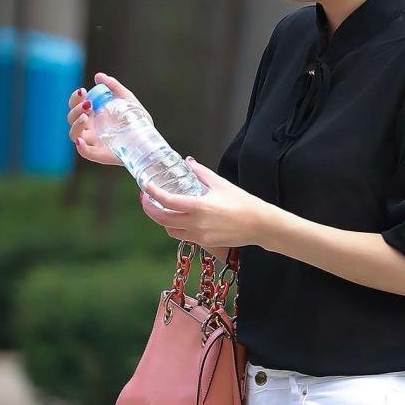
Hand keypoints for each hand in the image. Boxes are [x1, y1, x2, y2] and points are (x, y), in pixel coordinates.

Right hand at [67, 72, 144, 166]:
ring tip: (85, 117)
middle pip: (72, 119)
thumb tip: (98, 76)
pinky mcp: (100, 154)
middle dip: (75, 109)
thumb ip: (113, 86)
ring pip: (74, 135)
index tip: (83, 91)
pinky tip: (81, 140)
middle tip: (88, 104)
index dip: (75, 98)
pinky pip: (85, 153)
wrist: (148, 138)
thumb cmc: (136, 119)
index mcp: (92, 114)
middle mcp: (90, 128)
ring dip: (75, 124)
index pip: (75, 105)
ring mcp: (93, 141)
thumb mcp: (126, 98)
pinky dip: (81, 147)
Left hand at [139, 157, 271, 249]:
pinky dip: (176, 227)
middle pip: (162, 219)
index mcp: (198, 206)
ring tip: (161, 209)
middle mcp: (196, 223)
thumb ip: (200, 173)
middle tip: (146, 199)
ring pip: (170, 230)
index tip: (145, 186)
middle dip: (150, 209)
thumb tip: (188, 162)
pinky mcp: (204, 243)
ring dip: (162, 220)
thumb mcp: (220, 183)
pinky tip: (178, 218)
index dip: (152, 193)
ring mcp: (199, 235)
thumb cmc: (242, 203)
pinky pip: (183, 236)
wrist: (259, 225)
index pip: (167, 200)